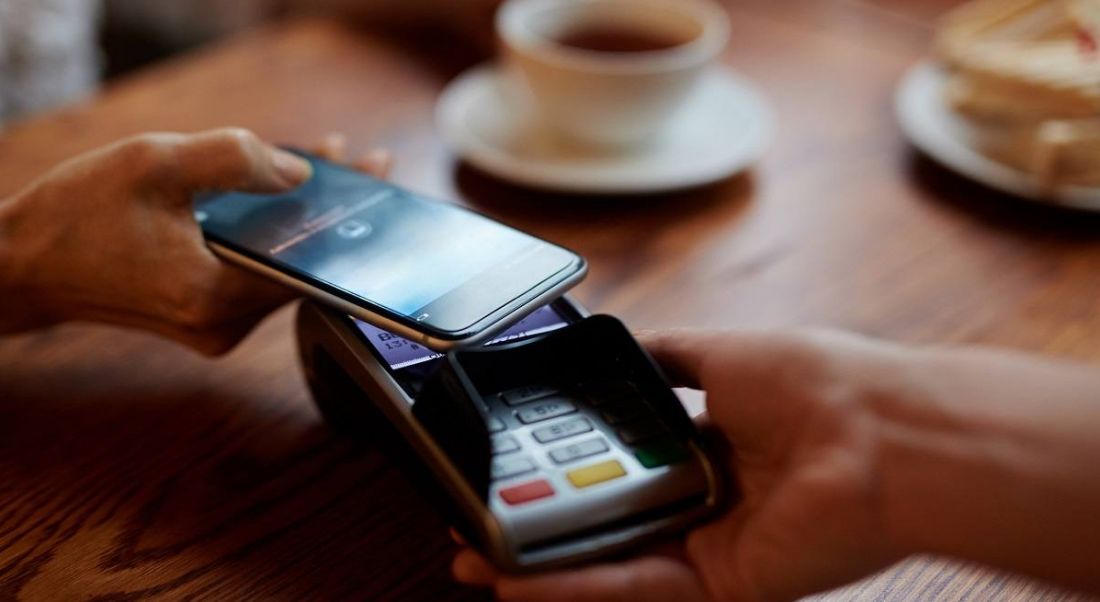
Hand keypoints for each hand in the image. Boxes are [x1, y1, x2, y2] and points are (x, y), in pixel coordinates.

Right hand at [0, 128, 389, 354]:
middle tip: (360, 167)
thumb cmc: (74, 218)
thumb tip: (301, 171)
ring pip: (279, 267)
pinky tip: (277, 195)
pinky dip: (269, 236)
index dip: (347, 217)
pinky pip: (254, 272)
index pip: (310, 260)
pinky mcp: (205, 319)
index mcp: (215, 295)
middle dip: (330, 211)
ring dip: (300, 220)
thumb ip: (234, 161)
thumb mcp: (154, 165)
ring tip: (325, 168)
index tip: (376, 179)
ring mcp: (216, 327)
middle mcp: (224, 324)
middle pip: (301, 265)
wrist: (21, 267)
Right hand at [453, 329, 921, 600]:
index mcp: (705, 445)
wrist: (881, 431)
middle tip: (478, 527)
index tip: (515, 467)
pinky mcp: (723, 583)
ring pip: (610, 562)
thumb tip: (617, 343)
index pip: (618, 464)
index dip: (564, 469)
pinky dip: (576, 584)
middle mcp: (705, 498)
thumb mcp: (719, 351)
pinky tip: (520, 579)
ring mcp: (711, 545)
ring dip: (541, 565)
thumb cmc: (817, 381)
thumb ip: (664, 358)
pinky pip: (637, 585)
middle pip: (606, 519)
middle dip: (540, 527)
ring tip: (477, 560)